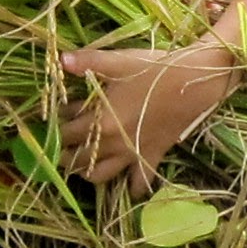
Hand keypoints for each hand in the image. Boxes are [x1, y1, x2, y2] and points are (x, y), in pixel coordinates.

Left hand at [57, 41, 235, 185]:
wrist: (195, 82)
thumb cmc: (155, 70)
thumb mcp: (119, 61)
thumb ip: (87, 62)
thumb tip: (61, 60)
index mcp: (100, 121)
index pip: (66, 133)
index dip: (55, 128)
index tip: (51, 122)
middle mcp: (113, 144)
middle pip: (78, 159)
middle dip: (64, 154)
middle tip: (58, 146)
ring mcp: (132, 153)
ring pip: (101, 175)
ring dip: (87, 172)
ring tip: (82, 164)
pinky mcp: (152, 156)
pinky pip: (140, 181)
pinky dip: (133, 187)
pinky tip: (128, 186)